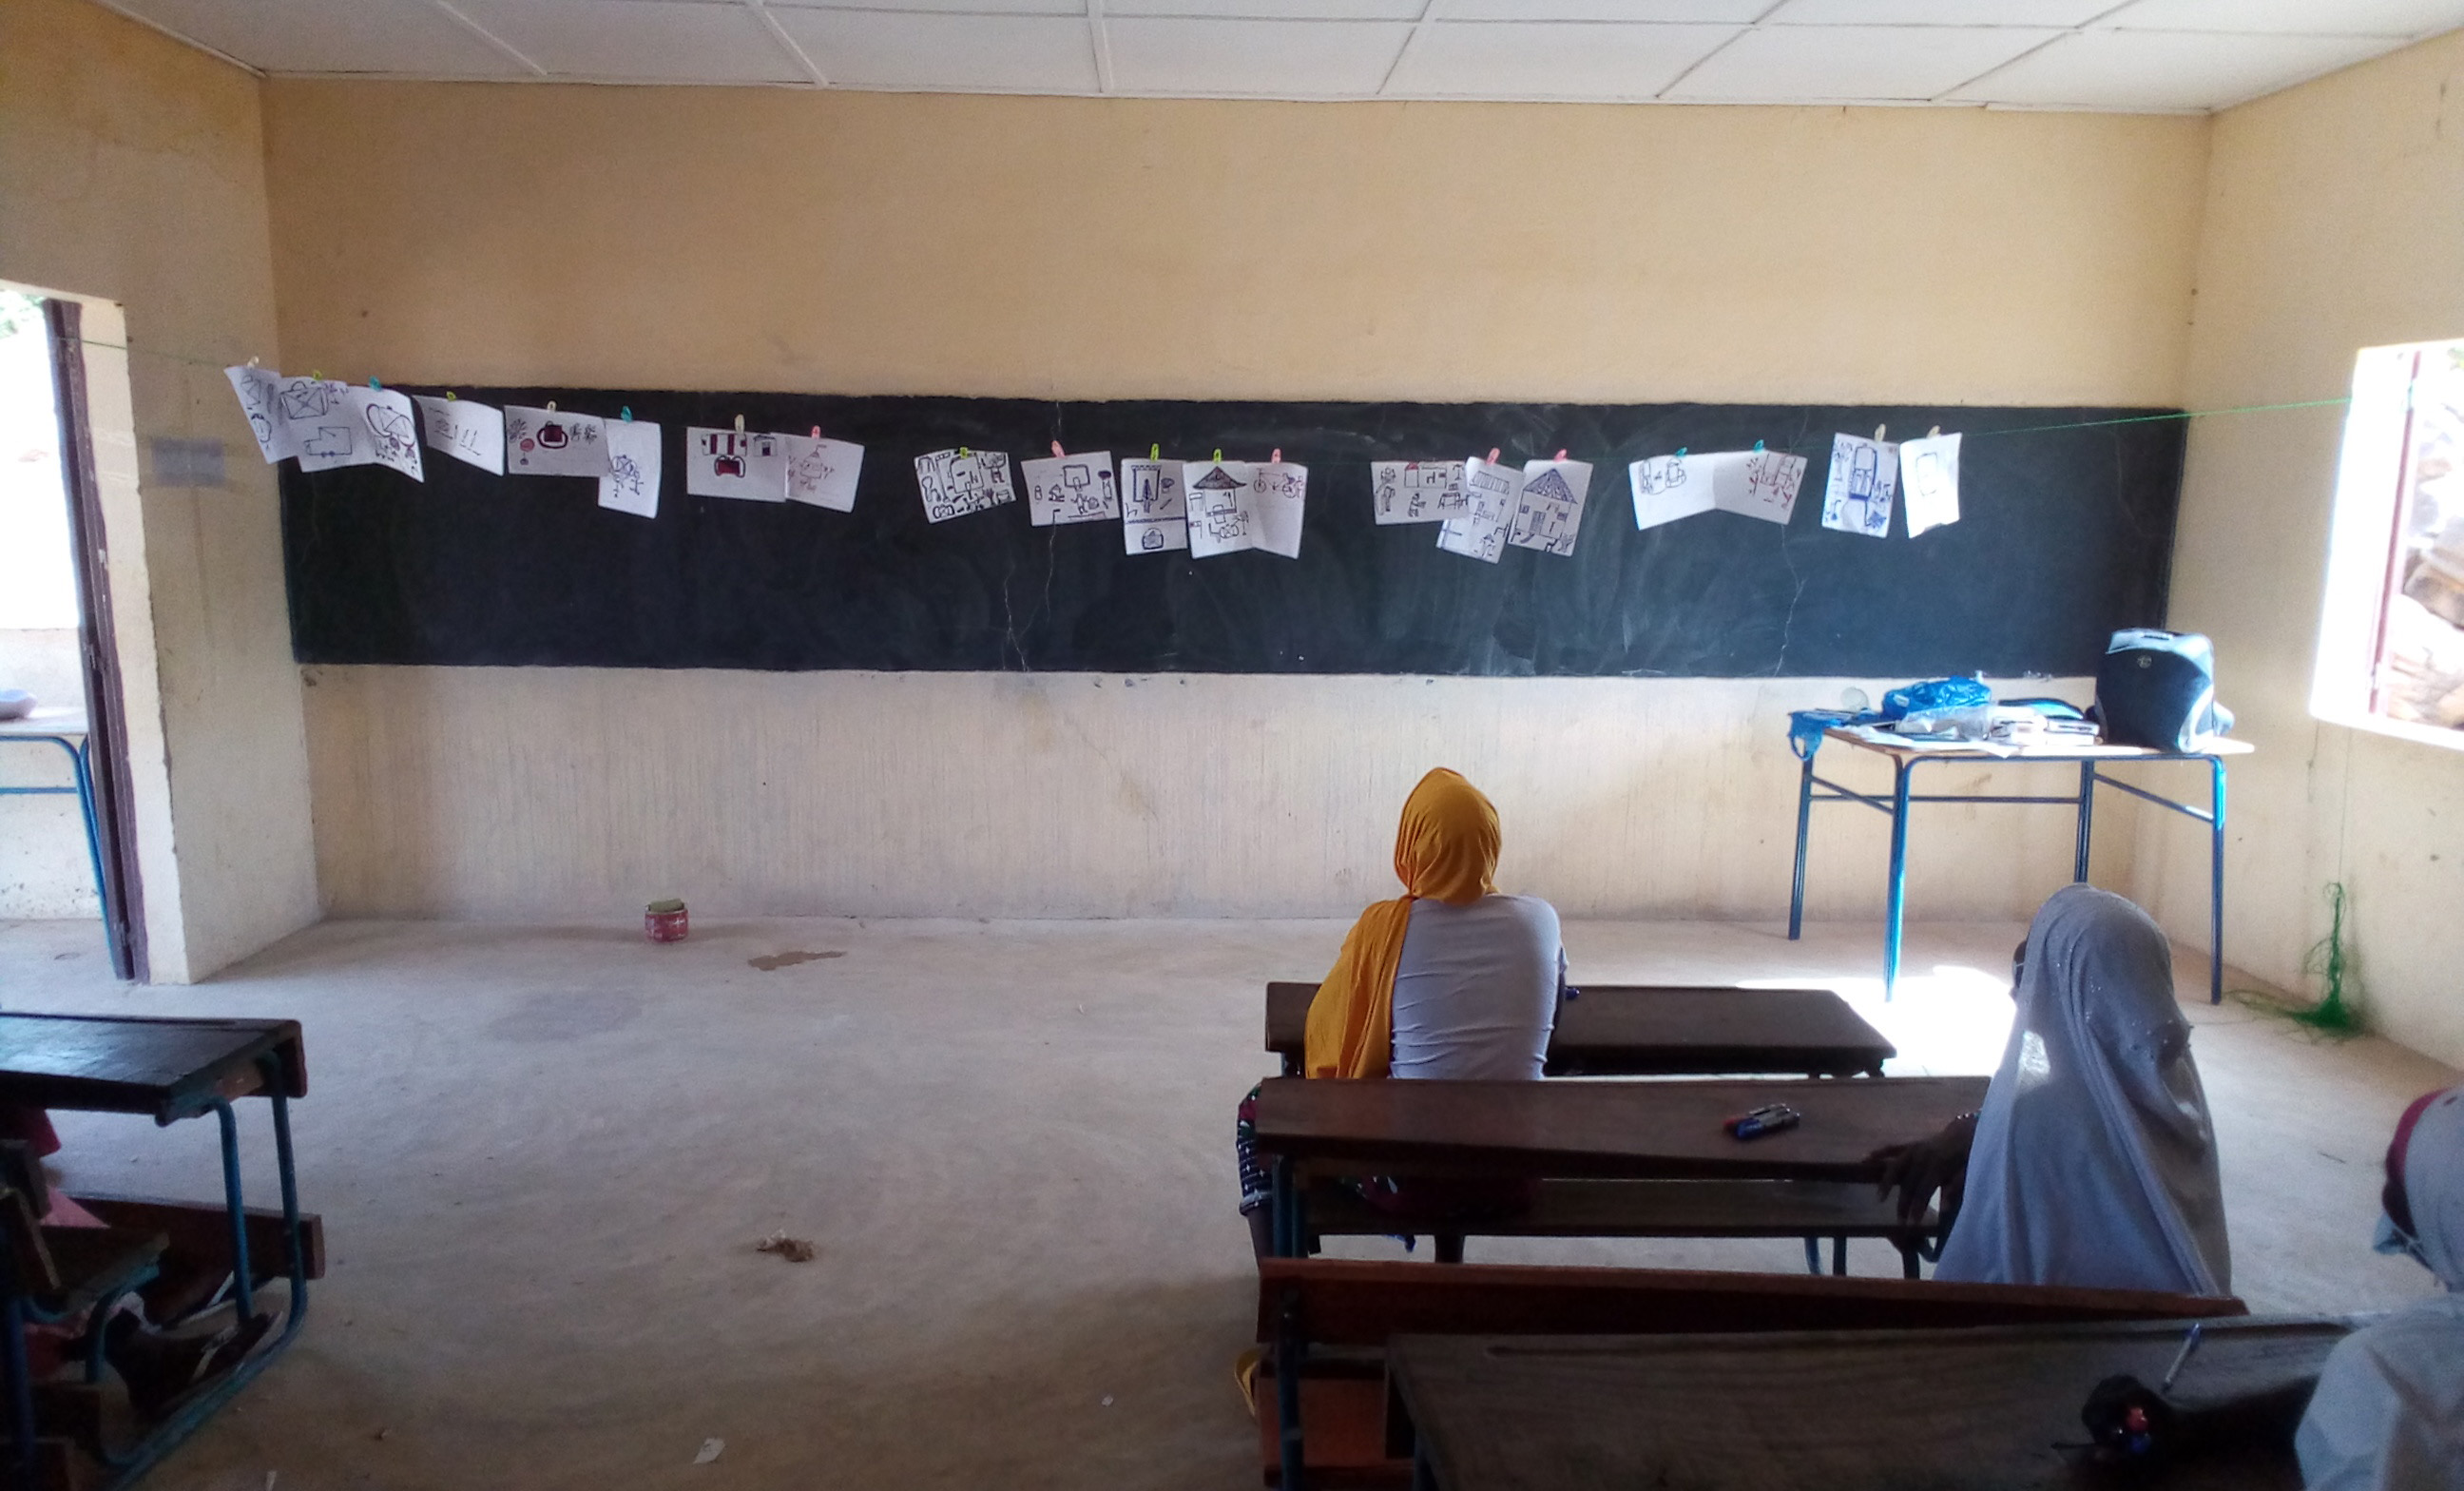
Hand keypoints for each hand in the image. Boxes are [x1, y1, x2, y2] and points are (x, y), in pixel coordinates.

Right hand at [1867, 1112, 1978, 1231]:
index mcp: (1938, 1164)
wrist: (1970, 1131)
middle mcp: (1923, 1156)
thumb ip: (1957, 1188)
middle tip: (1899, 1220)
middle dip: (1903, 1202)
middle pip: (1908, 1182)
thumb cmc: (1971, 1155)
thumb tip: (1945, 1208)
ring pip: (1896, 1166)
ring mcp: (1915, 1149)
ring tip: (1879, 1198)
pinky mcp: (1913, 1145)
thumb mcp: (1970, 1172)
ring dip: (1887, 1182)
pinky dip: (1881, 1153)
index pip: (1923, 1189)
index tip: (1912, 1223)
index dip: (1916, 1206)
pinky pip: (1894, 1149)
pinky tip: (1867, 1158)